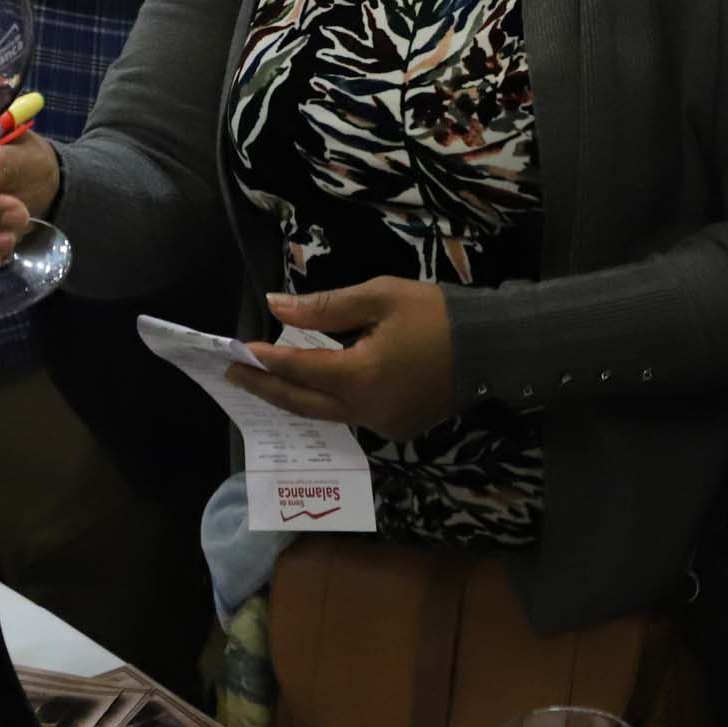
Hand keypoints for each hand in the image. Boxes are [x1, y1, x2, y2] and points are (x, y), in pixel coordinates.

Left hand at [228, 280, 457, 442]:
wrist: (494, 345)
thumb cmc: (437, 314)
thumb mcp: (380, 297)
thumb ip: (325, 307)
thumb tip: (277, 306)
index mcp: (360, 377)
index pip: (299, 370)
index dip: (266, 360)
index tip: (239, 350)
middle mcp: (366, 411)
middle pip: (303, 404)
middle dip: (265, 389)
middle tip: (233, 375)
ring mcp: (384, 426)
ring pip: (327, 414)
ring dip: (296, 397)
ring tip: (267, 381)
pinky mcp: (399, 428)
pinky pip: (354, 416)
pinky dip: (329, 402)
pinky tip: (316, 388)